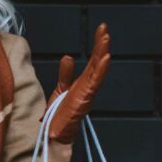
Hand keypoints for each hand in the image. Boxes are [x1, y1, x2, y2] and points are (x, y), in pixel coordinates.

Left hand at [43, 22, 110, 144]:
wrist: (56, 133)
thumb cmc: (59, 114)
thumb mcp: (61, 88)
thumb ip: (65, 73)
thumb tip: (68, 56)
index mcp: (84, 82)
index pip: (93, 59)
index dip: (97, 45)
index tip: (101, 29)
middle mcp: (89, 85)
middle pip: (97, 61)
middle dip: (101, 44)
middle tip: (104, 27)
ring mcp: (88, 91)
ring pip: (98, 69)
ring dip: (102, 52)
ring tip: (105, 37)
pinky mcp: (85, 98)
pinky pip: (95, 81)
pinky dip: (101, 69)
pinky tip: (105, 57)